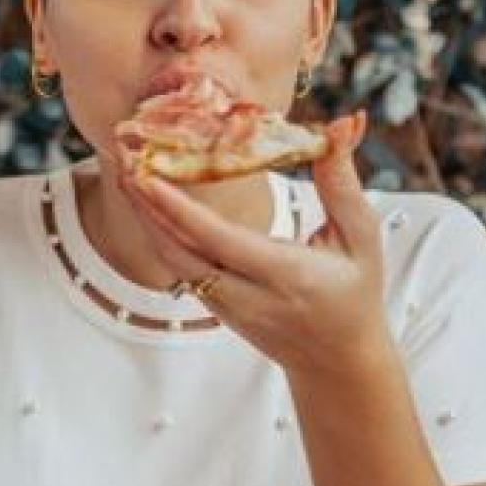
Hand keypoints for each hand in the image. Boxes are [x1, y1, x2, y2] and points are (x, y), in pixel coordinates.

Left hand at [119, 111, 392, 380]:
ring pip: (174, 262)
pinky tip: (151, 203)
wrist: (338, 364)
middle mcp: (249, 297)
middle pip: (182, 252)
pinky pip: (181, 269)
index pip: (220, 241)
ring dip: (147, 219)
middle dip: (147, 206)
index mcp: (287, 277)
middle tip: (125, 158)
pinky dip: (162, 235)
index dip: (179, 209)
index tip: (149, 173)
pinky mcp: (215, 310)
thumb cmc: (355, 294)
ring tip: (128, 174)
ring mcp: (226, 308)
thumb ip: (343, 181)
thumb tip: (345, 121)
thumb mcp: (360, 237)